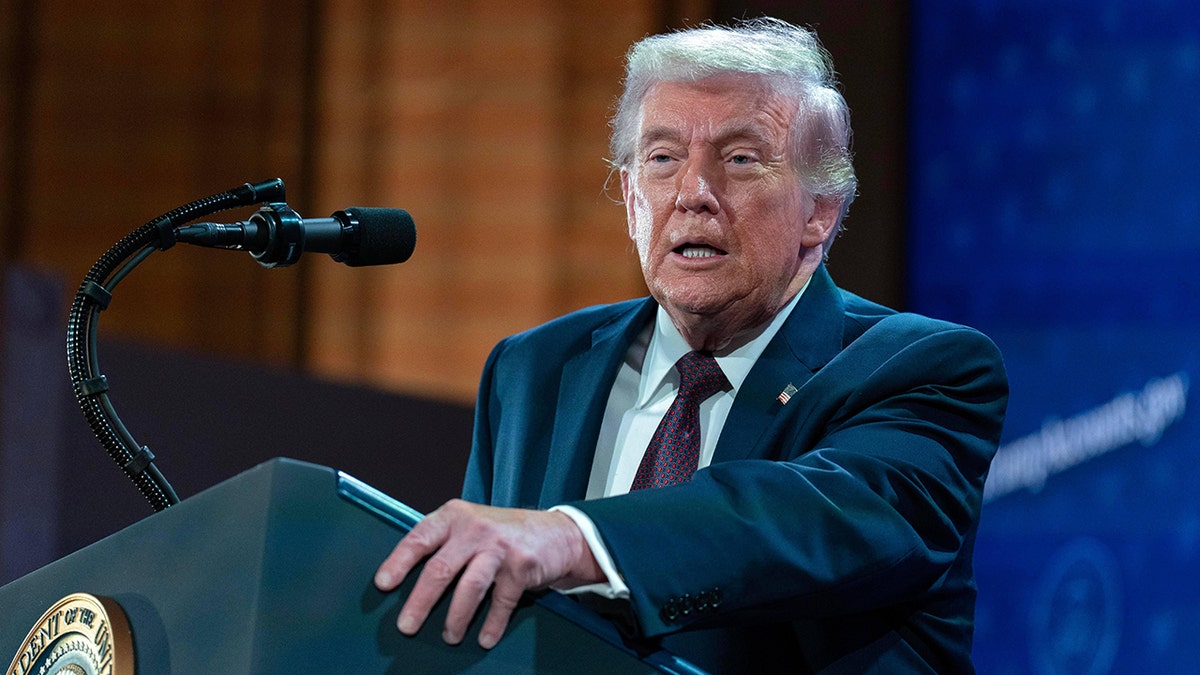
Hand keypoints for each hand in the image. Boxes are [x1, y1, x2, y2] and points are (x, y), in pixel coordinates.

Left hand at [374, 499, 603, 648]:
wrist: (555, 533)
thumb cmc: (502, 534)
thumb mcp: (469, 525)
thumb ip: (443, 542)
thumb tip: (405, 577)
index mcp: (454, 516)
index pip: (419, 538)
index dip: (399, 562)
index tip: (383, 584)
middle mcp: (475, 529)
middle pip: (440, 569)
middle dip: (420, 602)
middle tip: (406, 626)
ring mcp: (500, 548)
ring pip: (469, 588)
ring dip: (456, 618)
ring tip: (449, 637)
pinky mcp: (522, 567)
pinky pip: (501, 602)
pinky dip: (492, 624)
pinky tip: (485, 638)